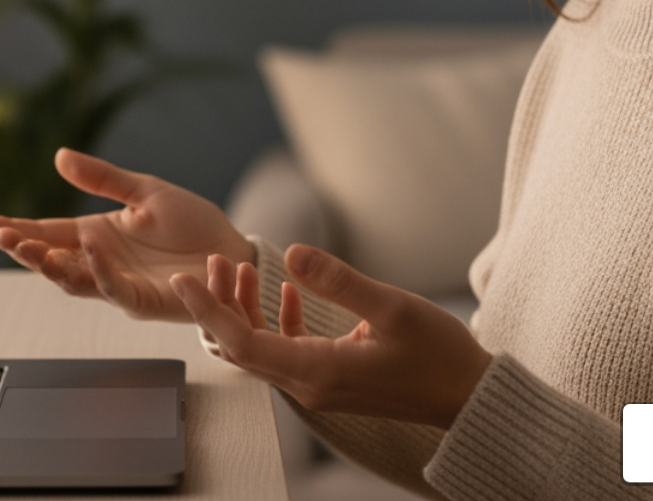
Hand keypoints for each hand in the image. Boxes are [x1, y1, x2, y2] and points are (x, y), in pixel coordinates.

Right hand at [0, 148, 255, 321]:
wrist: (232, 252)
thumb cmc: (193, 225)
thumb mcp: (145, 191)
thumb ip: (103, 178)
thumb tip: (59, 156)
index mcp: (97, 234)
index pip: (47, 231)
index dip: (14, 229)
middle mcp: (101, 262)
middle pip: (50, 259)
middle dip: (22, 248)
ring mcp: (118, 283)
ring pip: (71, 279)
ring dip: (47, 264)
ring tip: (24, 244)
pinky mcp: (142, 299)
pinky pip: (112, 286)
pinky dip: (97, 268)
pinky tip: (88, 245)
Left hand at [170, 245, 491, 429]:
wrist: (470, 398)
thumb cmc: (439, 356)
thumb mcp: (392, 308)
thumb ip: (339, 280)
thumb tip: (291, 253)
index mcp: (316, 371)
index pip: (240, 342)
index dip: (208, 309)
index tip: (183, 280)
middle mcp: (309, 384)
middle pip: (241, 347)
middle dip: (219, 304)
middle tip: (212, 261)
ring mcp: (319, 385)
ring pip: (261, 349)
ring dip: (246, 310)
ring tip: (241, 267)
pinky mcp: (331, 379)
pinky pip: (287, 352)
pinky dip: (276, 321)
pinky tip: (288, 291)